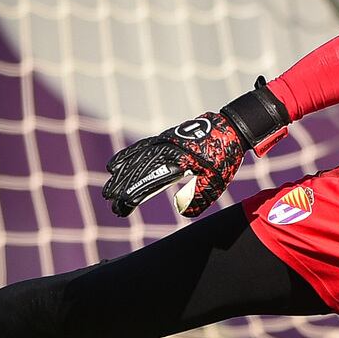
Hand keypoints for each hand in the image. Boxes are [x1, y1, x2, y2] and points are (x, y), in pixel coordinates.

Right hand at [101, 78, 289, 217]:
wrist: (229, 128)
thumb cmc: (223, 156)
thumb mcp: (216, 182)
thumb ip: (198, 197)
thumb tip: (183, 209)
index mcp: (178, 161)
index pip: (150, 180)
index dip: (133, 194)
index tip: (121, 206)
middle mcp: (167, 150)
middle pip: (139, 169)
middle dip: (122, 186)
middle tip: (109, 201)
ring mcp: (164, 142)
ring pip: (137, 158)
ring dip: (121, 173)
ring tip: (108, 188)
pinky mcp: (164, 137)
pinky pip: (141, 147)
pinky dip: (127, 156)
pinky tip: (115, 164)